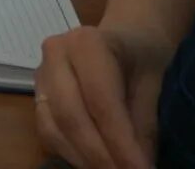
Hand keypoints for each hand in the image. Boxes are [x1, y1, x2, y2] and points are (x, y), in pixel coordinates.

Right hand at [36, 24, 172, 168]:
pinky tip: (95, 164)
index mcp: (86, 43)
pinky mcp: (38, 95)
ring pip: (54, 128)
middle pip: (71, 116)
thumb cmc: (145, 57)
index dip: (120, 142)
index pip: (100, 101)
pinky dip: (72, 154)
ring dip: (84, 159)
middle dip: (100, 156)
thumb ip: (145, 124)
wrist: (128, 38)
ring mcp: (41, 75)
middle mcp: (54, 55)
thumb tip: (140, 166)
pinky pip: (48, 132)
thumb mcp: (156, 85)